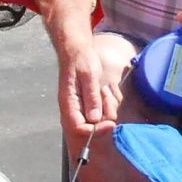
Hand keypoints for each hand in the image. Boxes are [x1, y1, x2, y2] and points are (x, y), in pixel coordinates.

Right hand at [56, 35, 128, 155]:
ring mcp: (82, 107)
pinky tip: (109, 89)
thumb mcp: (88, 75)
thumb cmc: (80, 59)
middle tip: (107, 94)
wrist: (78, 50)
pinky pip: (104, 111)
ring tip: (106, 89)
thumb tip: (94, 118)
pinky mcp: (90, 103)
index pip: (79, 128)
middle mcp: (74, 109)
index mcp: (69, 104)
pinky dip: (111, 102)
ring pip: (101, 119)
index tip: (111, 123)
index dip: (96, 130)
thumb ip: (91, 97)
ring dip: (110, 106)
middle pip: (92, 126)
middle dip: (106, 114)